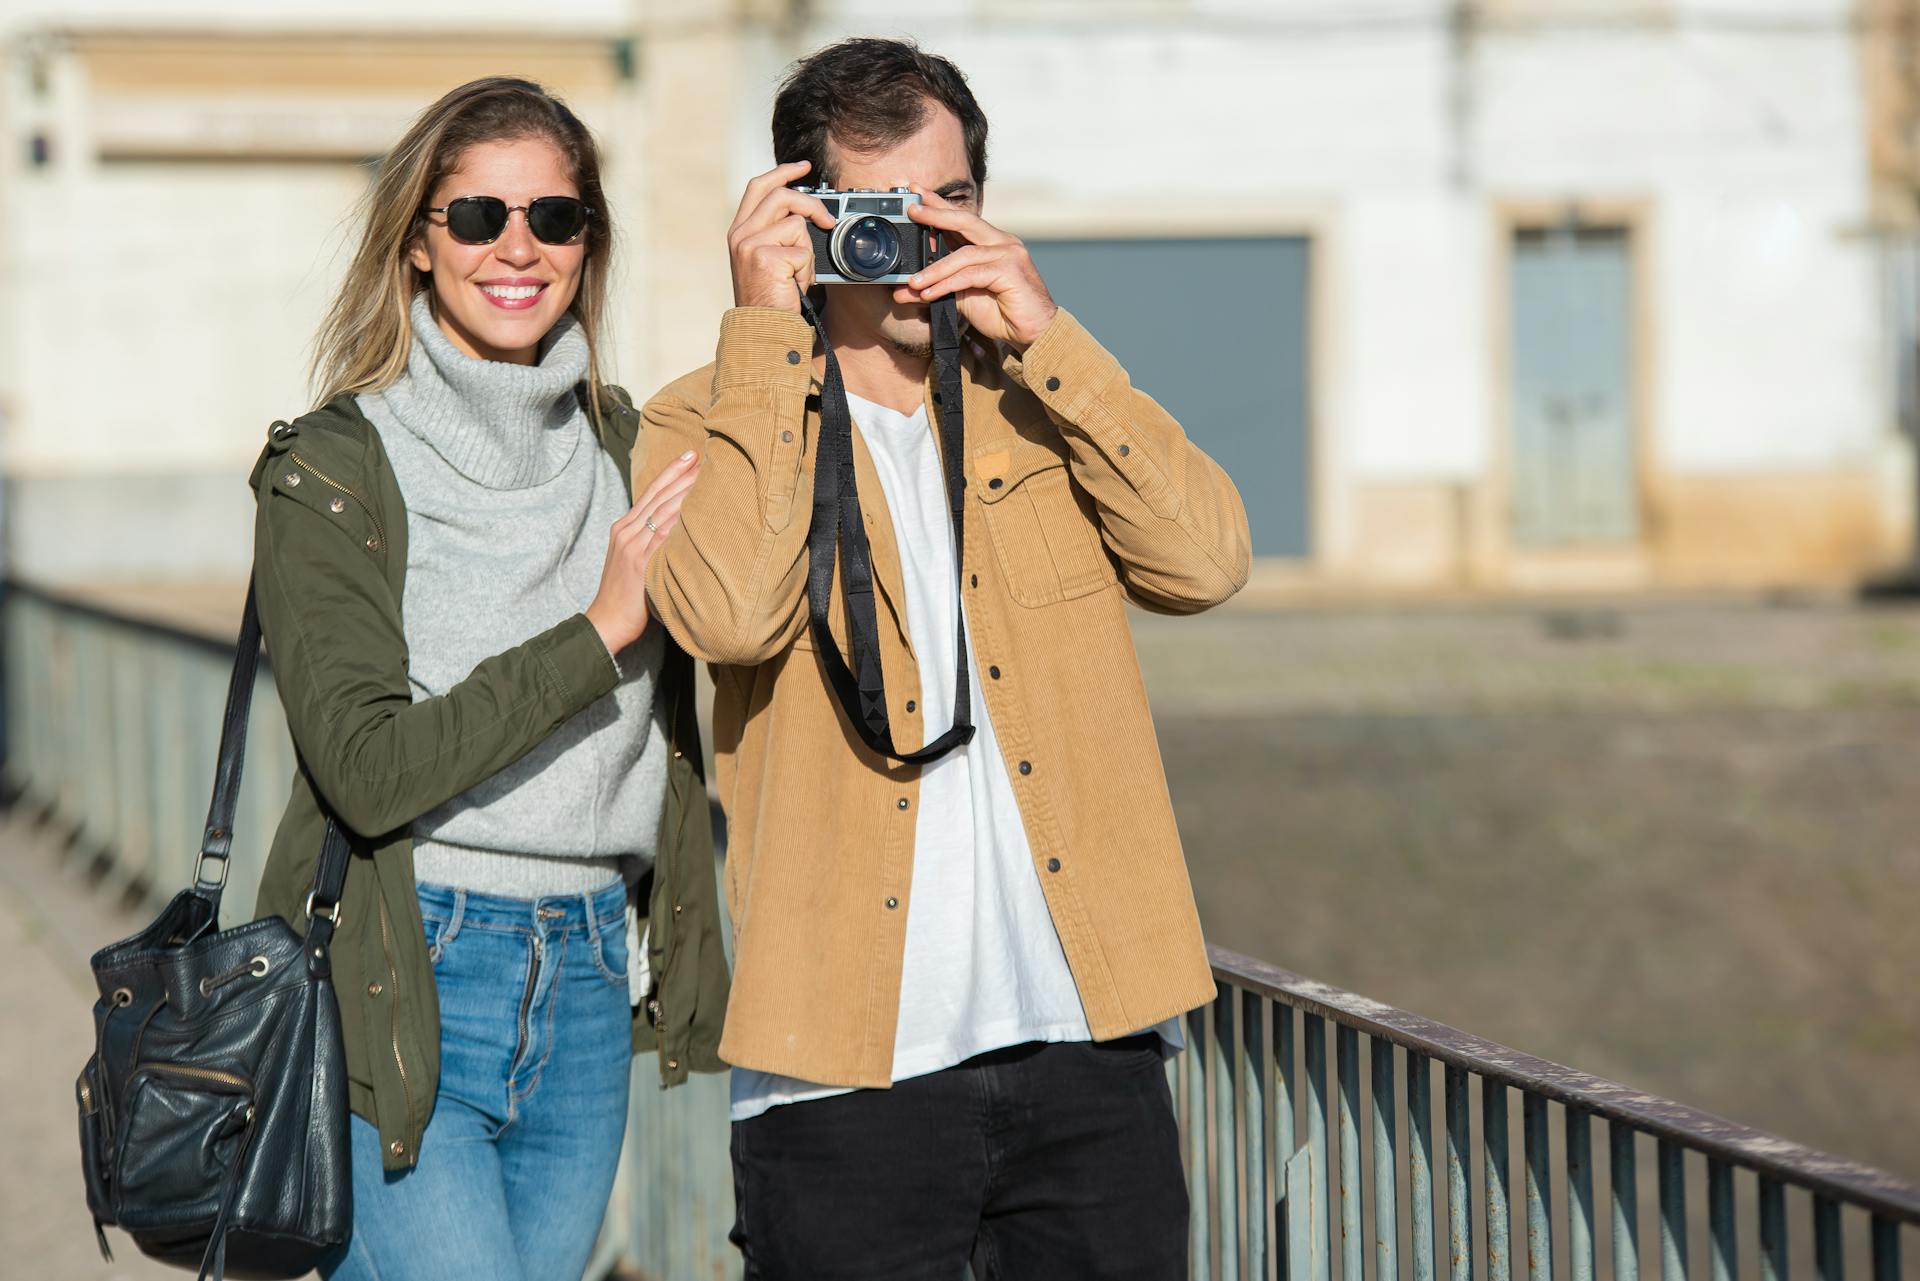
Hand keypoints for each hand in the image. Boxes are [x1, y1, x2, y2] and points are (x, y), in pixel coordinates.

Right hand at [585, 450, 700, 652]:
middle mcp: (626, 531)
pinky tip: (697, 509)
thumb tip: (678, 530)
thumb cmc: (626, 595)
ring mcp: (632, 546)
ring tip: (707, 474)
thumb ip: (650, 542)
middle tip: (706, 455)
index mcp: (624, 528)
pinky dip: (681, 521)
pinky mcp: (639, 563)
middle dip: (682, 474)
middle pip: (658, 495)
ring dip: (686, 491)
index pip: (651, 492)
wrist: (607, 621)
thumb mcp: (634, 560)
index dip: (671, 472)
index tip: (690, 455)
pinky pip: (663, 536)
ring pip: (663, 510)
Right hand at [728, 161, 836, 310]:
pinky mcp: (765, 257)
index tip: (804, 167)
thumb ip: (778, 233)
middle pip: (781, 196)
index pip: (759, 186)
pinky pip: (803, 251)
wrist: (761, 329)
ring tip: (798, 273)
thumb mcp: (770, 259)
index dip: (783, 172)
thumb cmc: (771, 299)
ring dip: (807, 251)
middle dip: (811, 205)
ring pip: (796, 224)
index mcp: (740, 231)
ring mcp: (750, 245)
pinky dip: (807, 270)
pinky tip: (796, 285)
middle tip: (827, 221)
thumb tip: (808, 214)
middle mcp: (740, 234)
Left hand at [892, 188, 1058, 350]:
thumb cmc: (1003, 313)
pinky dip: (947, 284)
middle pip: (964, 221)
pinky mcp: (1010, 270)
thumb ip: (937, 287)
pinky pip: (970, 274)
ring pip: (963, 255)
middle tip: (911, 210)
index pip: (961, 219)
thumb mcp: (962, 297)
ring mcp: (1008, 253)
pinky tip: (929, 294)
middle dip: (935, 214)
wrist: (1034, 334)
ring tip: (912, 282)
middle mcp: (1002, 242)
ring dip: (934, 269)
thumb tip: (904, 289)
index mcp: (992, 242)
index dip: (938, 204)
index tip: (916, 192)